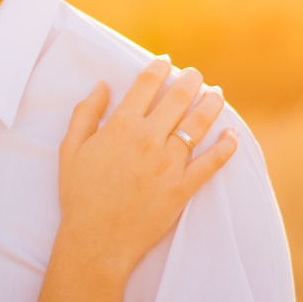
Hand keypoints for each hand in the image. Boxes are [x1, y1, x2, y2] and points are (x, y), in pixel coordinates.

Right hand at [58, 58, 236, 278]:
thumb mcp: (70, 149)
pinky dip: (226, 146)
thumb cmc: (79, 195)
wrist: (96, 240)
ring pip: (198, 124)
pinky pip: (212, 162)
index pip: (146, 84)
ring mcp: (168, 163)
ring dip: (211, 104)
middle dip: (191, 80)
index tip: (166, 62)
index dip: (158, 67)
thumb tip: (101, 86)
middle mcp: (148, 139)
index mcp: (121, 126)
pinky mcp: (183, 187)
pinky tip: (232, 134)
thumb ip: (85, 113)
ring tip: (217, 94)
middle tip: (196, 74)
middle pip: (178, 98)